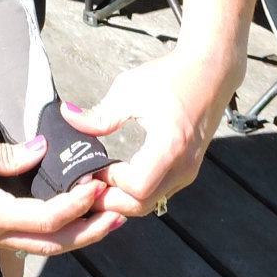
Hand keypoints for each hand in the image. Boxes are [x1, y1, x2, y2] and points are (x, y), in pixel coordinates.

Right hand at [0, 124, 123, 254]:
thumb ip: (11, 153)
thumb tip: (42, 152)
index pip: (45, 217)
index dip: (76, 205)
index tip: (97, 186)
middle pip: (52, 245)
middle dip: (90, 232)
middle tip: (120, 215)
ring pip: (42, 247)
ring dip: (77, 235)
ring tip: (105, 220)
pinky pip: (28, 238)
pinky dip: (56, 231)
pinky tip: (72, 216)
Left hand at [59, 53, 224, 216]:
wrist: (210, 72)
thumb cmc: (171, 77)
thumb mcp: (129, 90)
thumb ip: (100, 114)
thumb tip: (67, 116)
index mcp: (170, 145)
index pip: (136, 186)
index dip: (109, 181)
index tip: (91, 166)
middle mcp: (183, 165)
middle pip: (142, 204)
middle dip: (111, 200)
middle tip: (85, 185)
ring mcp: (188, 171)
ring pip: (151, 202)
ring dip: (122, 199)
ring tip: (97, 182)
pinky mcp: (187, 169)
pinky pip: (159, 192)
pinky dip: (136, 193)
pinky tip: (117, 179)